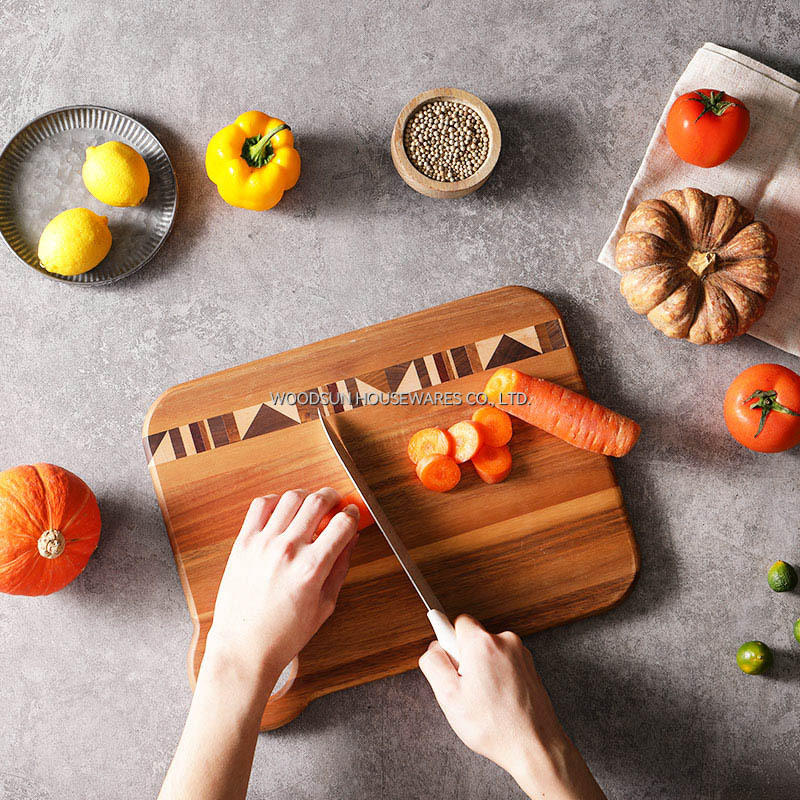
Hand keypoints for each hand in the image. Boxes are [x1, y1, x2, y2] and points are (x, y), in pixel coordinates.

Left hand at [204, 488, 358, 690]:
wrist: (243, 648)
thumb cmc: (284, 635)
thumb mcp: (325, 605)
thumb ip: (340, 567)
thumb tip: (352, 539)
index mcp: (311, 568)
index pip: (342, 524)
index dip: (352, 514)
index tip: (352, 514)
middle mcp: (287, 551)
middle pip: (318, 501)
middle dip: (332, 497)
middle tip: (335, 503)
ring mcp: (263, 544)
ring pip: (291, 498)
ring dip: (306, 497)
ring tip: (309, 507)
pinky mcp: (243, 543)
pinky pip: (261, 505)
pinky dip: (276, 500)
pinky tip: (283, 511)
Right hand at [419, 616, 605, 799]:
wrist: (534, 745)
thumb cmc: (494, 725)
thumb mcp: (448, 696)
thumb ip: (434, 663)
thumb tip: (433, 648)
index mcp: (483, 643)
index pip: (458, 622)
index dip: (450, 644)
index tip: (451, 662)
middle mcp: (505, 641)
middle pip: (475, 638)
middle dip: (467, 659)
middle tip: (467, 689)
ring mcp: (521, 654)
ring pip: (490, 652)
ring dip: (484, 670)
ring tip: (486, 700)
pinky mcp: (531, 667)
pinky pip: (505, 663)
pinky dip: (499, 677)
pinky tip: (499, 701)